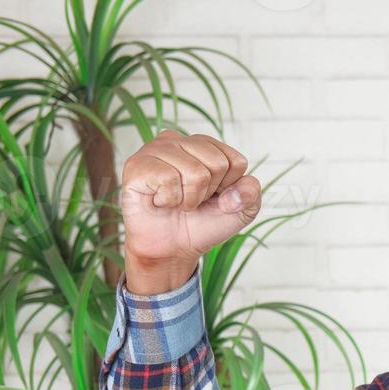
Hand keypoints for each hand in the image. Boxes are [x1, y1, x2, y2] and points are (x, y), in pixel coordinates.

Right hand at [121, 130, 261, 293]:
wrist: (173, 249)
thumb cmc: (202, 223)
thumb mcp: (241, 211)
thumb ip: (252, 194)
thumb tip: (236, 191)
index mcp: (204, 145)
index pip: (236, 161)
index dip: (229, 188)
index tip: (212, 196)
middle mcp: (178, 140)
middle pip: (217, 164)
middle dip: (209, 193)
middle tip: (191, 200)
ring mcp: (154, 149)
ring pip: (195, 173)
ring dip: (189, 199)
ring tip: (176, 201)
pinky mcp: (136, 165)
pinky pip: (169, 179)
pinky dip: (170, 200)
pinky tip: (159, 201)